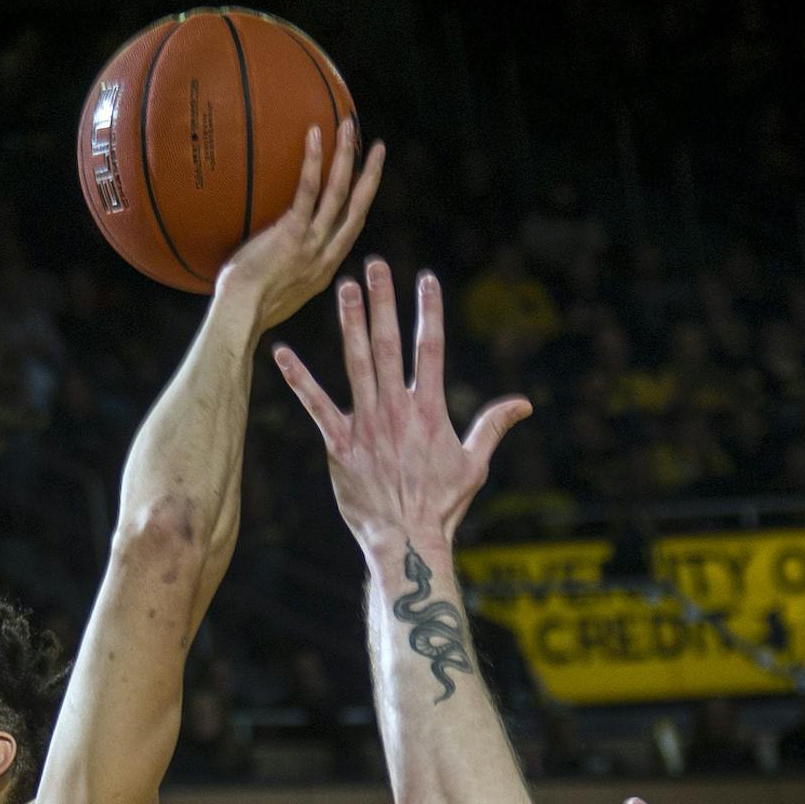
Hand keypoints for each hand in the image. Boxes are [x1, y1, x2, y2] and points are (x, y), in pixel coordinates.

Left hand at [218, 122, 385, 330]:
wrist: (240, 318)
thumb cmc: (244, 309)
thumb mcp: (275, 292)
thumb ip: (284, 272)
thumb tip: (270, 259)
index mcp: (323, 269)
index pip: (349, 230)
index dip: (360, 204)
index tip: (366, 184)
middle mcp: (325, 254)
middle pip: (357, 207)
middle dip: (370, 175)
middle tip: (378, 147)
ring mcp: (311, 243)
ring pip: (339, 192)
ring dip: (347, 156)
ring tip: (349, 126)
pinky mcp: (293, 233)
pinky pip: (307, 190)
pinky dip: (313, 161)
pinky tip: (314, 135)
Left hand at [274, 261, 532, 548]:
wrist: (405, 538)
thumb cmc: (441, 505)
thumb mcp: (474, 464)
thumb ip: (492, 426)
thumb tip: (523, 403)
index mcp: (429, 409)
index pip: (431, 348)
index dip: (429, 311)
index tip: (426, 278)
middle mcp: (396, 409)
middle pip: (389, 344)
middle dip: (384, 302)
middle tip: (375, 265)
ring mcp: (366, 424)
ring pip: (356, 363)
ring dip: (349, 323)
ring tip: (343, 288)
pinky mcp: (338, 444)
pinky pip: (315, 405)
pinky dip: (298, 378)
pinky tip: (281, 352)